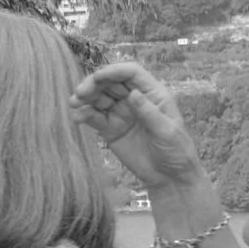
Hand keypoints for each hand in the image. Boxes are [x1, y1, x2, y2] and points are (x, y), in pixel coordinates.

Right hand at [73, 58, 203, 195]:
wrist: (168, 176)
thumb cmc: (175, 150)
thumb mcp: (167, 131)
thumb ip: (149, 113)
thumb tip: (133, 93)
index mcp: (152, 94)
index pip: (131, 74)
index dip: (114, 71)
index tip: (98, 77)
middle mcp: (134, 99)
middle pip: (111, 83)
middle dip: (94, 84)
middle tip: (80, 93)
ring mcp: (121, 113)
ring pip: (99, 98)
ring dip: (85, 98)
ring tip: (73, 103)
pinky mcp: (110, 128)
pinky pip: (94, 117)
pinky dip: (84, 115)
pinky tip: (77, 118)